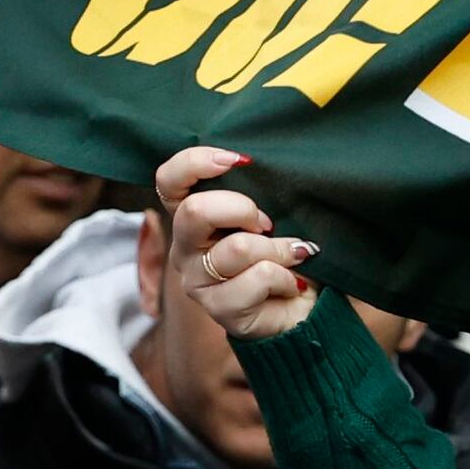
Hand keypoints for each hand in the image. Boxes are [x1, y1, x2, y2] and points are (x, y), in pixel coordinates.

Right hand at [156, 144, 317, 340]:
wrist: (302, 308)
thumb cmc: (282, 254)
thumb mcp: (267, 215)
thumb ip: (254, 193)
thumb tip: (253, 165)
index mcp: (191, 218)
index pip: (167, 181)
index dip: (194, 163)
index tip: (237, 161)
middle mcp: (184, 249)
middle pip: (194, 211)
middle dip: (244, 209)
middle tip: (268, 224)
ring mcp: (197, 281)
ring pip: (237, 247)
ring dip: (277, 248)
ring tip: (290, 257)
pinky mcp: (219, 308)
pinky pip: (259, 276)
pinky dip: (286, 276)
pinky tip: (289, 284)